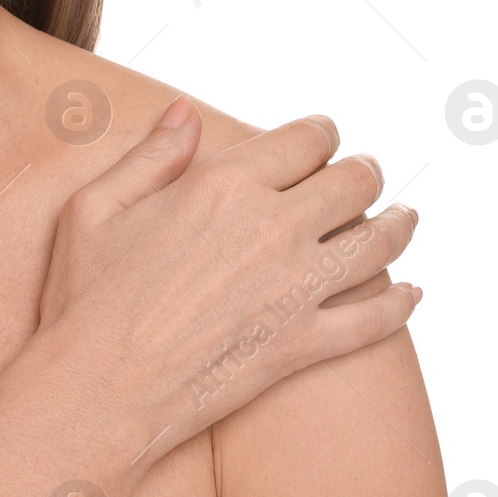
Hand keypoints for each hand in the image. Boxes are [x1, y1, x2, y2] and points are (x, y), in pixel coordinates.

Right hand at [36, 95, 419, 489]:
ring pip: (378, 243)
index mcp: (224, 185)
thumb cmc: (85, 296)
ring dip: (399, 225)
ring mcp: (296, 290)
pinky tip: (411, 294)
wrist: (97, 387)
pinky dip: (402, 303)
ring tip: (405, 218)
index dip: (323, 132)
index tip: (326, 136)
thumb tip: (185, 110)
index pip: (305, 139)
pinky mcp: (305, 346)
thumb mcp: (98, 206)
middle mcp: (273, 228)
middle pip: (354, 183)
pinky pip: (376, 319)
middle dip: (365, 171)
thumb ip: (152, 154)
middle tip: (368, 173)